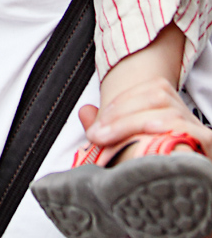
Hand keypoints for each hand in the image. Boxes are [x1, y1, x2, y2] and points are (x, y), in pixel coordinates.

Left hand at [81, 77, 211, 157]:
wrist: (191, 196)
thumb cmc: (158, 168)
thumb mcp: (132, 145)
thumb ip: (110, 129)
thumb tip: (84, 112)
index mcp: (170, 108)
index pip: (149, 88)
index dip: (120, 102)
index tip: (97, 124)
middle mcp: (187, 114)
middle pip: (157, 96)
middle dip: (121, 113)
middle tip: (97, 135)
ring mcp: (198, 130)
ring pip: (169, 110)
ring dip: (134, 122)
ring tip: (110, 139)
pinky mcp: (208, 145)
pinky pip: (187, 130)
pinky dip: (165, 128)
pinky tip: (146, 137)